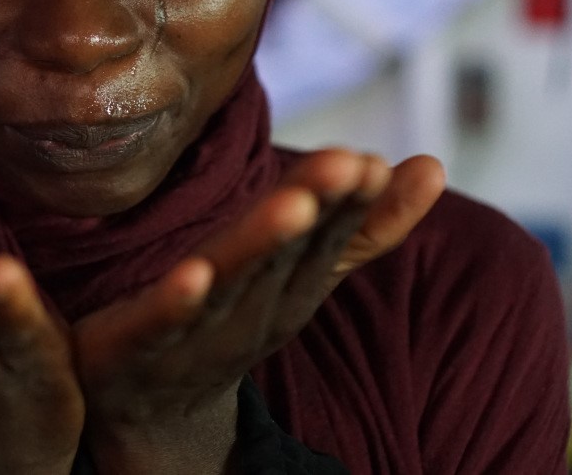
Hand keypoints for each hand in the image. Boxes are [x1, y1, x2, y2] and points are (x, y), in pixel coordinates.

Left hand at [72, 149, 444, 473]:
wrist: (151, 410)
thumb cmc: (227, 319)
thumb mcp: (295, 270)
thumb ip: (359, 225)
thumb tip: (434, 166)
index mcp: (287, 288)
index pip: (325, 237)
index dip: (349, 201)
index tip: (372, 161)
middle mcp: (251, 312)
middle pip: (286, 254)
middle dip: (320, 208)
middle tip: (352, 164)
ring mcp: (194, 332)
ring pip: (232, 283)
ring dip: (263, 243)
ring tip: (293, 203)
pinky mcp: (137, 345)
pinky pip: (159, 322)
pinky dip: (178, 302)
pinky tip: (192, 273)